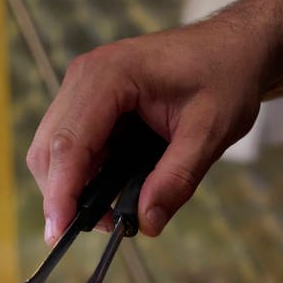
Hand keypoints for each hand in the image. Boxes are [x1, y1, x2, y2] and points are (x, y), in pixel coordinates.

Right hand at [26, 19, 268, 243]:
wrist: (232, 48)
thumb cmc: (224, 76)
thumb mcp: (210, 132)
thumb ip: (177, 178)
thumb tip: (146, 222)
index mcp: (109, 75)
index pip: (69, 144)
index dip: (61, 193)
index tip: (60, 233)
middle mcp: (84, 77)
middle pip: (50, 150)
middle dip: (64, 196)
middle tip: (106, 227)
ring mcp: (83, 88)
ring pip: (54, 151)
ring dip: (74, 188)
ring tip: (115, 213)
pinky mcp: (89, 101)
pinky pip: (71, 146)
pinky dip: (84, 175)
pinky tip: (114, 190)